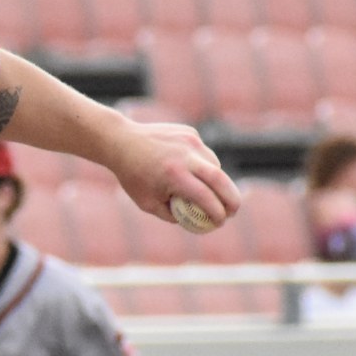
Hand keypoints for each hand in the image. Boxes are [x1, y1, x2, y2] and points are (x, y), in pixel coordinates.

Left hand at [110, 121, 239, 229]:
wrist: (121, 141)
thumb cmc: (133, 177)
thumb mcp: (147, 203)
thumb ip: (171, 215)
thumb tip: (195, 222)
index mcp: (174, 175)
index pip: (205, 197)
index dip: (217, 212)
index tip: (221, 222)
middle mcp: (185, 156)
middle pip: (220, 179)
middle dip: (232, 198)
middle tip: (233, 211)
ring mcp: (189, 141)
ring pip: (214, 165)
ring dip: (217, 181)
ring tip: (206, 191)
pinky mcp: (190, 133)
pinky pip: (204, 153)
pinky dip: (203, 165)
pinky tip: (188, 169)